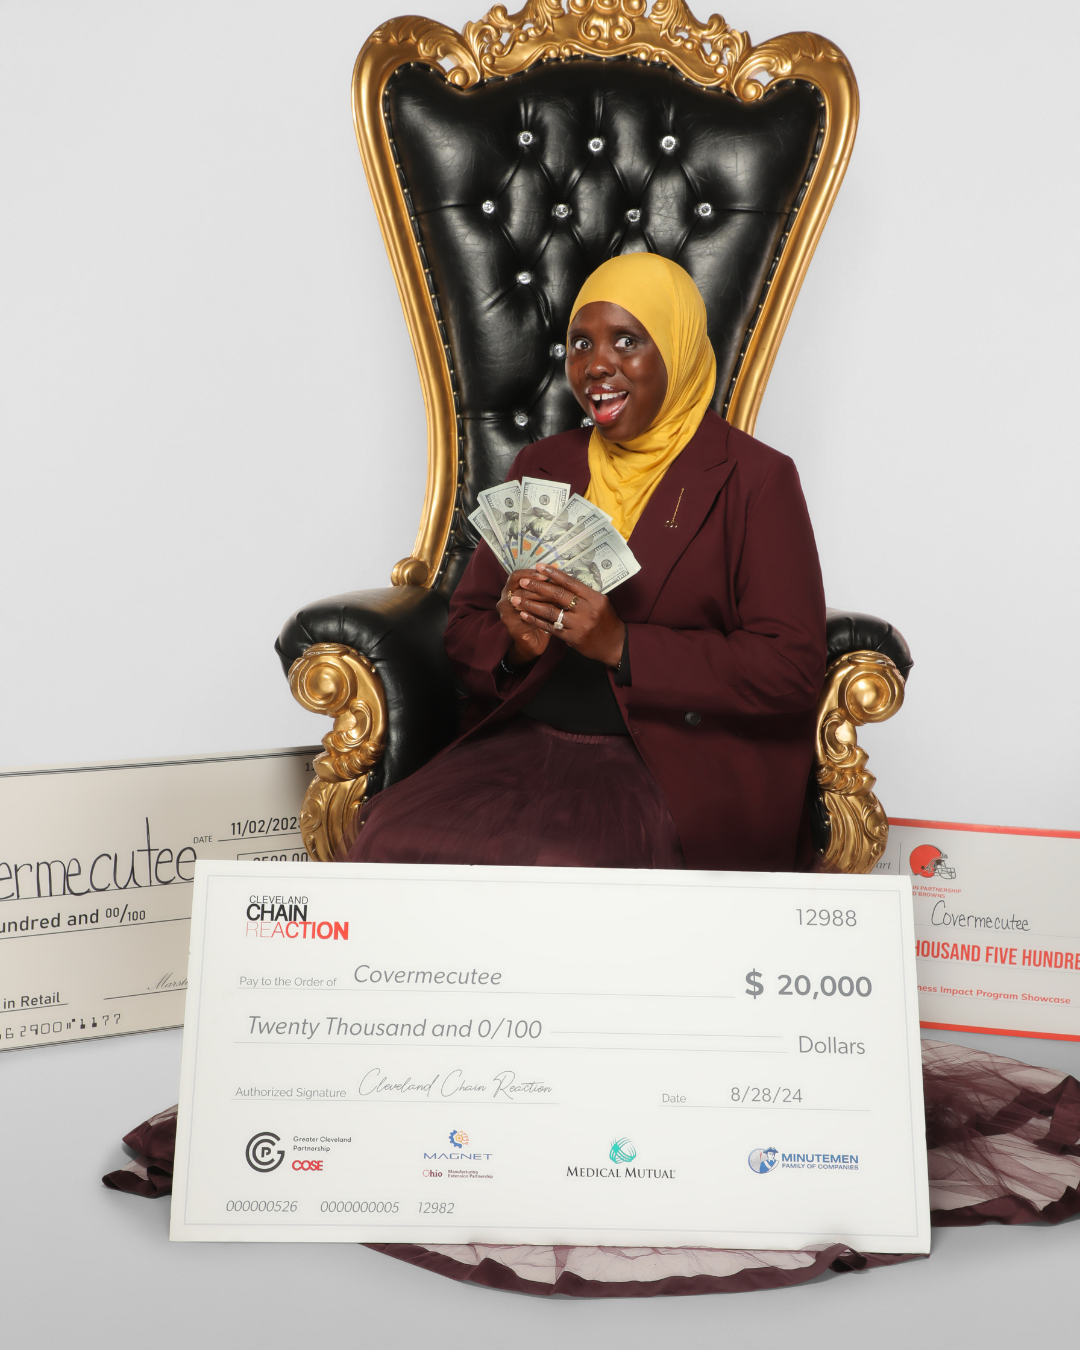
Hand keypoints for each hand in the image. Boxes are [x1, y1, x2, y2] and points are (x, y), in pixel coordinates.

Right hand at [496, 570, 550, 663]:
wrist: (532, 641)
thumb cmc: (538, 615)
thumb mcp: (539, 598)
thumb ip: (544, 587)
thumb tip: (559, 575)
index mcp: (509, 590)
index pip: (516, 576)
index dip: (530, 574)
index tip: (546, 574)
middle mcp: (504, 601)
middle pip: (520, 589)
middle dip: (538, 587)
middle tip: (555, 587)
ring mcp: (506, 615)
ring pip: (523, 604)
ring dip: (541, 601)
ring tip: (557, 601)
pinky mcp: (513, 628)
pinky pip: (528, 619)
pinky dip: (541, 616)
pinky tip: (554, 614)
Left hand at [511, 563, 625, 666]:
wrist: (615, 645)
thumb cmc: (607, 621)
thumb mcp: (600, 603)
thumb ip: (584, 593)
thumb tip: (561, 581)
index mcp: (595, 598)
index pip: (571, 583)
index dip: (554, 574)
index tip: (539, 567)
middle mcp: (587, 610)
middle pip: (559, 595)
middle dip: (538, 587)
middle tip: (523, 581)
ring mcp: (579, 625)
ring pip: (551, 611)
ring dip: (531, 604)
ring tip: (517, 599)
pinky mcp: (572, 638)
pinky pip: (550, 627)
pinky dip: (536, 620)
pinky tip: (524, 615)